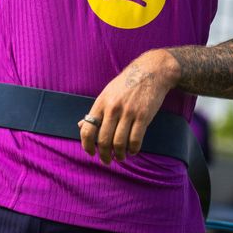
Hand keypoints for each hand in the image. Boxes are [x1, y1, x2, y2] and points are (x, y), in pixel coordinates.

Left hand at [78, 50, 178, 164]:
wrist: (150, 71)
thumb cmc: (126, 84)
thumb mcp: (107, 93)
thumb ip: (96, 111)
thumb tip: (81, 125)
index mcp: (101, 103)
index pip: (88, 129)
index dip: (87, 145)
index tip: (91, 153)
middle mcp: (113, 108)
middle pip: (103, 140)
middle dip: (103, 155)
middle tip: (106, 160)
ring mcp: (128, 112)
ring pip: (119, 143)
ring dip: (119, 155)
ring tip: (120, 157)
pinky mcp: (143, 116)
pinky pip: (135, 139)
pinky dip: (133, 149)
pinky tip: (133, 150)